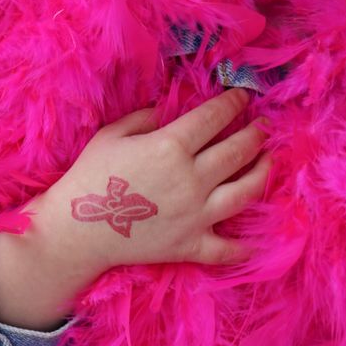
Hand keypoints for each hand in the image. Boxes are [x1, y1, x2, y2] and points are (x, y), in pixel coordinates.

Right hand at [41, 86, 269, 273]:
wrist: (77, 229)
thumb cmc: (90, 175)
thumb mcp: (113, 134)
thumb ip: (145, 117)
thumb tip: (167, 109)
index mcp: (171, 146)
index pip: (214, 118)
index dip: (233, 103)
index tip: (243, 96)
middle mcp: (192, 179)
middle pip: (238, 151)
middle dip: (256, 134)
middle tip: (264, 126)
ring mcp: (196, 215)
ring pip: (246, 193)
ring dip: (263, 173)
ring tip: (268, 161)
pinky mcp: (191, 246)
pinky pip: (227, 249)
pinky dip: (244, 247)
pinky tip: (254, 240)